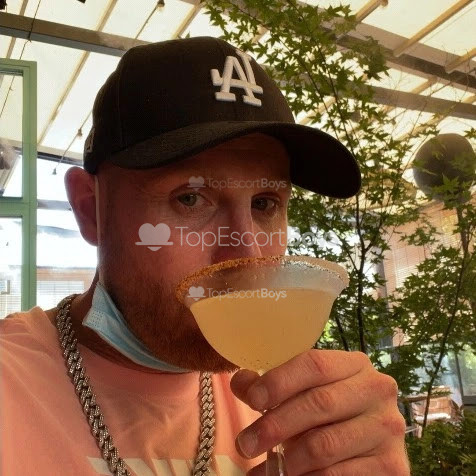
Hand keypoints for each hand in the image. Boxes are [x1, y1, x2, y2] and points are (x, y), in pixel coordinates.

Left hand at [230, 350, 409, 474]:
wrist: (366, 446)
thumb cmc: (328, 413)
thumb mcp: (302, 394)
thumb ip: (271, 386)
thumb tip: (240, 381)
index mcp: (355, 364)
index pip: (315, 364)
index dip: (280, 381)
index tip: (251, 400)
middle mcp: (377, 390)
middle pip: (319, 403)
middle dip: (275, 425)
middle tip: (245, 443)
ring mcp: (388, 428)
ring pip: (325, 444)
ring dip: (287, 460)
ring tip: (264, 468)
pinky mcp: (393, 466)